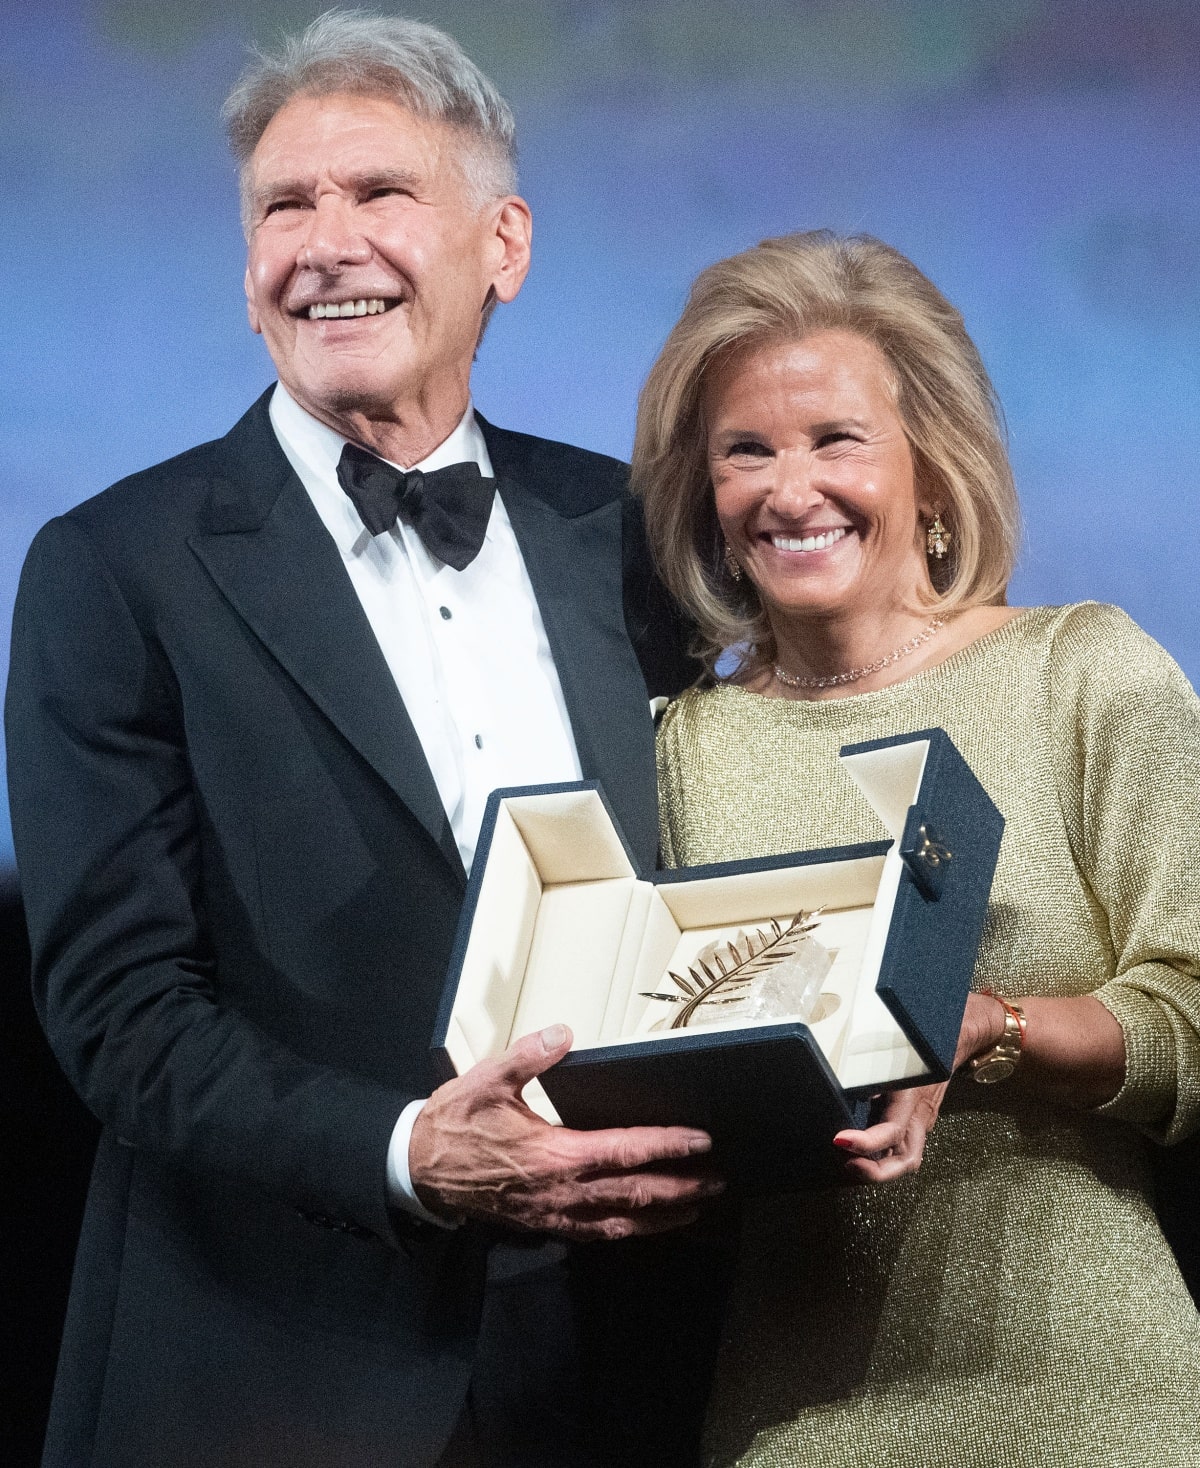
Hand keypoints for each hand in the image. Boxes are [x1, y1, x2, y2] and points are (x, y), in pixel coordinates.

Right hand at [408, 1024, 721, 1240]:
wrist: (421, 1170)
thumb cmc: (455, 1123)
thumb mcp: (487, 1079)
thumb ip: (529, 1055)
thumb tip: (565, 1034)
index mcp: (555, 1154)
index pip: (626, 1150)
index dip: (667, 1147)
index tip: (701, 1141)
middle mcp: (563, 1191)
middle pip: (635, 1193)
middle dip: (681, 1188)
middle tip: (718, 1180)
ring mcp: (555, 1214)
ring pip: (621, 1221)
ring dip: (662, 1216)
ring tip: (697, 1207)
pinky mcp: (545, 1225)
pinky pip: (596, 1233)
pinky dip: (628, 1230)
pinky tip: (643, 1224)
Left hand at [831, 992, 1005, 1182]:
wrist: (962, 1034)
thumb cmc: (926, 1037)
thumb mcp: (896, 1047)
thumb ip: (874, 1066)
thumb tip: (846, 1086)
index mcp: (914, 1098)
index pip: (891, 1133)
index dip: (866, 1142)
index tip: (840, 1140)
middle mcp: (920, 1116)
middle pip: (905, 1162)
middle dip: (875, 1172)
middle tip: (847, 1164)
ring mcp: (923, 1120)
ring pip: (906, 1158)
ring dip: (879, 1168)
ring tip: (850, 1162)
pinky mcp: (919, 1118)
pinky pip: (903, 1144)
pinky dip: (883, 1154)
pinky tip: (862, 1149)